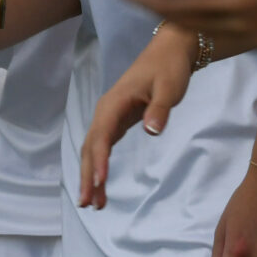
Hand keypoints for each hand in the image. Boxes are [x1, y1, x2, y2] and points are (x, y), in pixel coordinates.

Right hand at [79, 24, 196, 207]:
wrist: (169, 52)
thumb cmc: (169, 68)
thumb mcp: (169, 88)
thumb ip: (160, 110)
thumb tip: (151, 131)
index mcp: (114, 103)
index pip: (102, 135)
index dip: (100, 160)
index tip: (100, 182)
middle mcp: (105, 111)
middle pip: (91, 147)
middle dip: (88, 175)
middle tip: (87, 204)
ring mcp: (109, 117)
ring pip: (93, 150)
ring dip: (91, 175)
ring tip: (93, 204)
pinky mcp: (116, 122)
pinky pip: (102, 147)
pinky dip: (99, 166)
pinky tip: (101, 185)